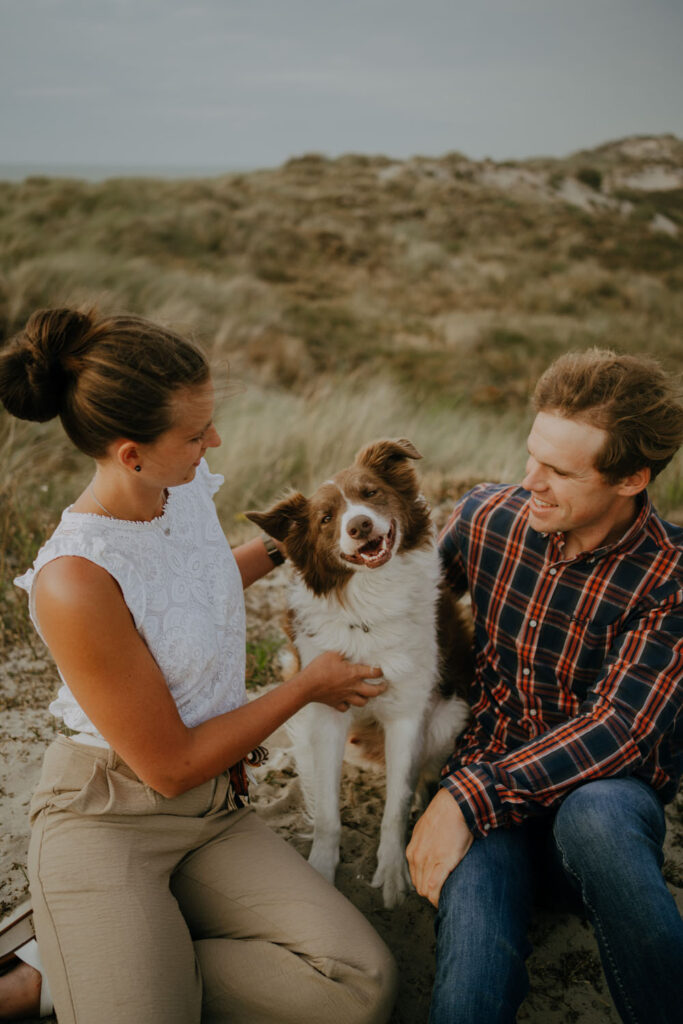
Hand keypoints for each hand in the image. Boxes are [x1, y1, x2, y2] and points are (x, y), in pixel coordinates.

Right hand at [297, 650, 385, 711]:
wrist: (307, 686)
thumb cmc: (319, 668)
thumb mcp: (332, 654)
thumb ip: (344, 651)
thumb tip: (351, 647)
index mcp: (354, 674)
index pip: (374, 673)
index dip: (380, 671)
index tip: (382, 670)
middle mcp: (353, 687)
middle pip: (374, 692)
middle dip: (381, 689)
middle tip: (383, 685)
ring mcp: (345, 697)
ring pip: (362, 702)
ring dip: (366, 698)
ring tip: (367, 694)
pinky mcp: (336, 703)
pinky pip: (345, 708)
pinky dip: (348, 705)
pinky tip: (347, 701)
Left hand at [406, 787, 472, 906]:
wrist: (453, 805)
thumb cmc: (445, 817)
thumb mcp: (426, 831)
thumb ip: (424, 846)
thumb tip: (430, 854)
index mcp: (412, 851)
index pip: (416, 879)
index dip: (427, 886)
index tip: (438, 889)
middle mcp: (416, 857)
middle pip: (420, 887)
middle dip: (431, 894)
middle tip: (445, 894)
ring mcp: (427, 860)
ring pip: (426, 891)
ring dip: (436, 897)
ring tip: (449, 896)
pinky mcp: (442, 862)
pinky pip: (434, 888)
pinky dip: (439, 897)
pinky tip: (448, 898)